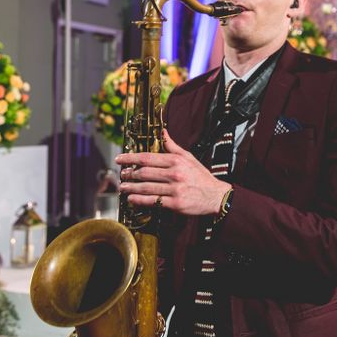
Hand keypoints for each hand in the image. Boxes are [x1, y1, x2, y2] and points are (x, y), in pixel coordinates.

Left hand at [115, 130, 229, 215]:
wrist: (216, 196)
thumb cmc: (201, 177)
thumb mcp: (189, 157)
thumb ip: (173, 146)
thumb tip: (163, 132)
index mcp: (176, 161)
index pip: (148, 157)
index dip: (131, 158)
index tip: (120, 158)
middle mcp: (174, 173)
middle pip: (144, 172)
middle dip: (129, 173)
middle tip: (122, 174)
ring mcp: (174, 189)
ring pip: (146, 187)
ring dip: (131, 187)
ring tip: (123, 187)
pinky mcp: (175, 203)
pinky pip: (153, 201)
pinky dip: (140, 200)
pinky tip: (131, 199)